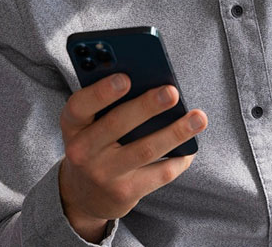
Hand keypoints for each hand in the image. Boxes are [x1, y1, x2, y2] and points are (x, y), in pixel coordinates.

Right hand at [58, 74, 206, 241]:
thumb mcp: (87, 125)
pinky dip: (178, 159)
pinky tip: (190, 147)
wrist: (84, 194)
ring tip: (198, 117)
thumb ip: (107, 105)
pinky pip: (159, 174)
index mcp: (72, 125)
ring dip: (175, 132)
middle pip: (117, 124)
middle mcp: (82, 151)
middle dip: (147, 106)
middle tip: (172, 92)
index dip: (102, 92)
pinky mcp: (125, 193)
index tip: (126, 78)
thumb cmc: (94, 144)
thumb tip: (152, 86)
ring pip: (145, 150)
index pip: (80, 105)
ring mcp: (103, 174)